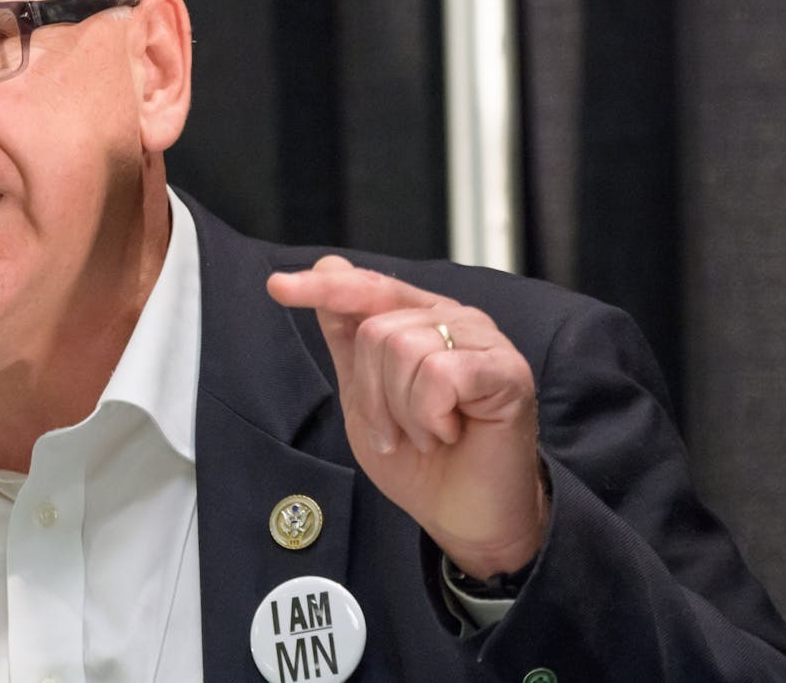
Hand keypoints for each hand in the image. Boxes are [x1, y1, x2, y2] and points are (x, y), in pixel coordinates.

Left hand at [267, 255, 548, 578]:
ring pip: (405, 348)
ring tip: (428, 433)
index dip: (322, 287)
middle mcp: (454, 319)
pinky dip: (431, 415)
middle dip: (374, 393)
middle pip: (376, 329)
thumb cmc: (420, 461)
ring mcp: (484, 341)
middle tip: (398, 430)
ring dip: (403, 410)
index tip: (277, 286)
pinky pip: (440, 375)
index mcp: (420, 320)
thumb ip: (347, 339)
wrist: (462, 517)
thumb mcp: (365, 397)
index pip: (366, 287)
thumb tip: (327, 269)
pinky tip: (449, 432)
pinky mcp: (508, 370)